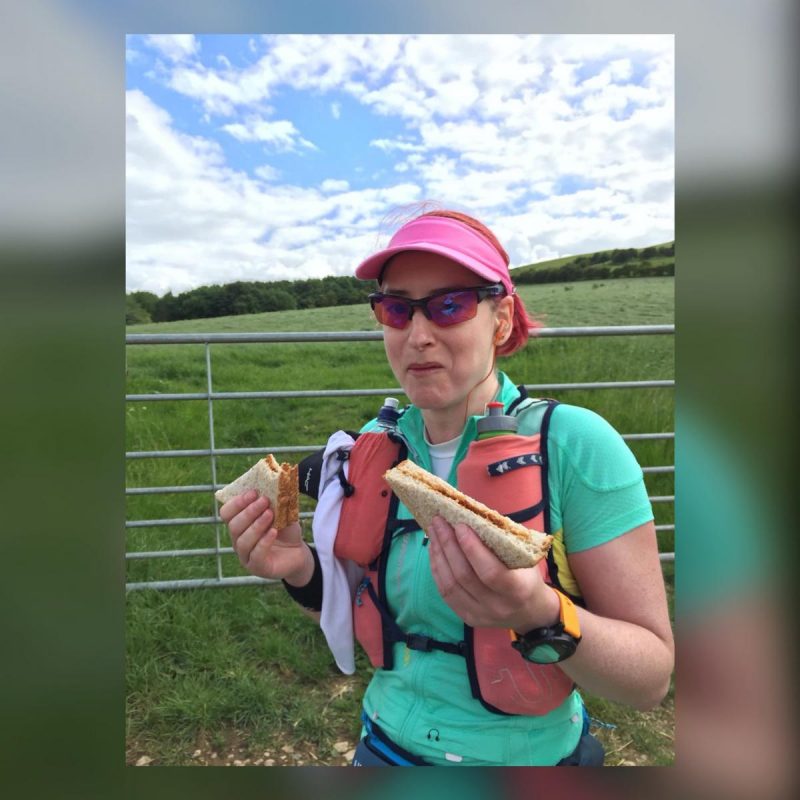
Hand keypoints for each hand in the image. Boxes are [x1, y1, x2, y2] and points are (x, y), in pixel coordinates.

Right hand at [219, 490, 308, 582]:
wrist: (299, 552)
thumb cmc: (285, 531)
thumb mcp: (280, 513)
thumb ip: (273, 502)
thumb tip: (271, 485)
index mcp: (239, 525)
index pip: (226, 513)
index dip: (237, 502)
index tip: (253, 492)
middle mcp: (238, 541)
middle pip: (233, 526)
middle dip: (248, 512)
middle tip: (264, 500)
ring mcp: (246, 556)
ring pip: (242, 541)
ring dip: (256, 525)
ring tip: (270, 514)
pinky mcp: (258, 568)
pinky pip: (256, 555)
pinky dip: (264, 542)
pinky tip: (273, 531)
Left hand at [426, 515, 559, 632]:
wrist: (531, 612)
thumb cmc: (527, 576)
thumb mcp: (525, 558)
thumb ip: (502, 542)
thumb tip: (472, 515)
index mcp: (518, 590)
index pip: (490, 571)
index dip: (472, 548)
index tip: (459, 525)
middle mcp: (498, 606)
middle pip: (464, 576)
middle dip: (448, 545)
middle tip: (439, 521)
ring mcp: (481, 615)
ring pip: (450, 585)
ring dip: (439, 555)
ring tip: (433, 532)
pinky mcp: (467, 618)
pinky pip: (446, 593)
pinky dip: (437, 569)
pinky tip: (435, 550)